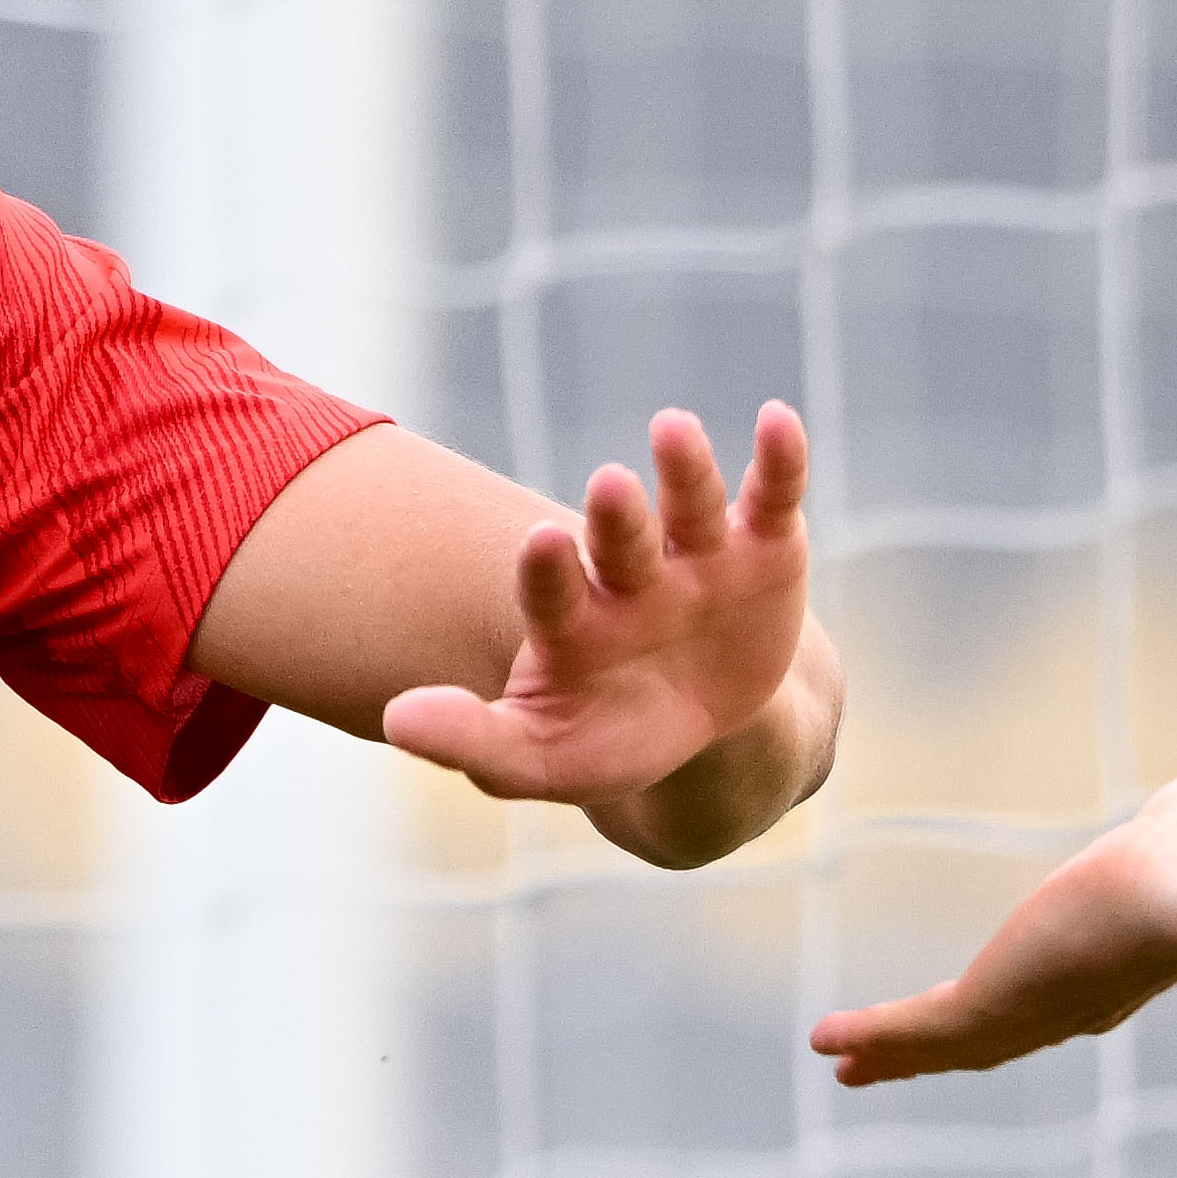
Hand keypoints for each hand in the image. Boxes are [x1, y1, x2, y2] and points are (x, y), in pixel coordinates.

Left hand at [383, 405, 814, 814]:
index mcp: (573, 622)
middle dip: (617, 516)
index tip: (541, 545)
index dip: (548, 571)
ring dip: (685, 469)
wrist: (708, 732)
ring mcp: (697, 556)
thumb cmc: (607, 736)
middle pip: (621, 539)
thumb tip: (396, 720)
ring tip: (673, 429)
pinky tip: (778, 420)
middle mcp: (630, 576)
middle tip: (608, 486)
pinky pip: (772, 496)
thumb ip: (473, 740)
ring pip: (690, 504)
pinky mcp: (763, 546)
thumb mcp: (541, 757)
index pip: (551, 590)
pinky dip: (780, 459)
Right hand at [810, 763, 1176, 1084]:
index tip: (965, 1015)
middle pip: (983, 1041)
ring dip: (890, 1053)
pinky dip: (869, 1037)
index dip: (998, 1013)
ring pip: (945, 1045)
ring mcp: (1028, 1014)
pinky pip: (915, 1029)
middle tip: (876, 1068)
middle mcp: (1071, 1005)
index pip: (1041, 1003)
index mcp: (1113, 971)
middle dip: (928, 1053)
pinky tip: (824, 1041)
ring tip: (841, 1062)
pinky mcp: (988, 1008)